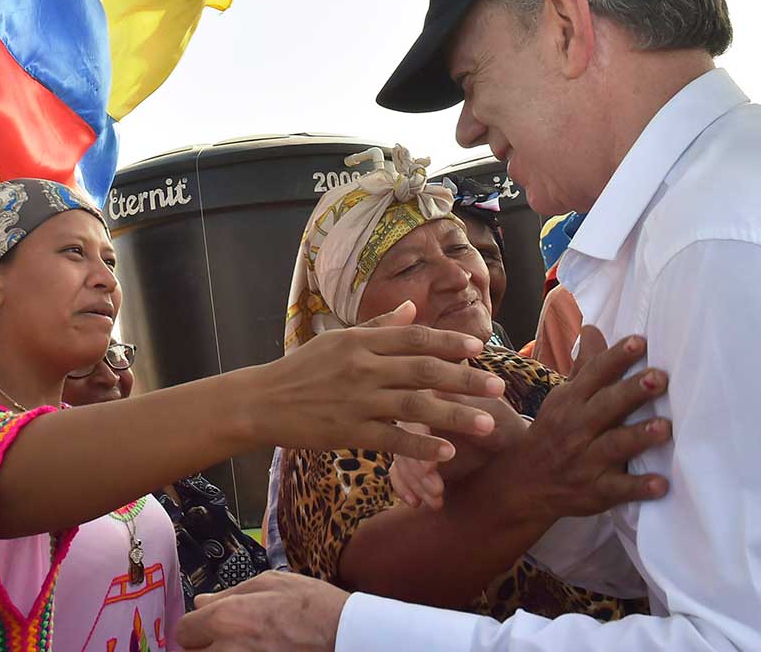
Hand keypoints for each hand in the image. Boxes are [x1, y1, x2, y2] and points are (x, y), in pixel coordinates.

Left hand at [177, 571, 347, 650]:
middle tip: (223, 639)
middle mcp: (229, 649)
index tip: (204, 628)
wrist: (346, 636)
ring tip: (242, 647)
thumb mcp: (271, 583)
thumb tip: (202, 602)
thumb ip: (230, 593)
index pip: (184, 631)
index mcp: (227, 618)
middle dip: (204, 647)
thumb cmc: (313, 607)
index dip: (195, 628)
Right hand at [249, 301, 506, 461]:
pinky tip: (446, 452)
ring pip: (415, 406)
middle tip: (498, 387)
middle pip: (423, 370)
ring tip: (486, 423)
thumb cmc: (301, 369)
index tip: (479, 349)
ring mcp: (356, 401)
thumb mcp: (336, 340)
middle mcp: (362, 367)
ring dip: (454, 415)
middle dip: (465, 379)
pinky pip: (392, 439)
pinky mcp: (348, 431)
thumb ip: (376, 326)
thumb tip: (412, 308)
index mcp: (359, 342)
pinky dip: (420, 446)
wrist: (262, 402)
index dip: (449, 343)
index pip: (414, 338)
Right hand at [389, 393, 525, 507]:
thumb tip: (467, 414)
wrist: (511, 446)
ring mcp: (414, 436)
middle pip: (404, 440)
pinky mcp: (413, 457)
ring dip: (416, 482)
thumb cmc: (505, 427)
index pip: (418, 414)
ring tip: (437, 500)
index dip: (421, 441)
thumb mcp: (496, 419)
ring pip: (401, 458)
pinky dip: (404, 487)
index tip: (431, 467)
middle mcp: (419, 413)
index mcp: (435, 394)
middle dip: (418, 470)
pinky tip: (416, 502)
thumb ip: (478, 417)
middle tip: (437, 490)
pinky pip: (398, 471)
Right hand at [492, 326, 670, 522]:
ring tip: (665, 428)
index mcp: (570, 401)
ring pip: (614, 446)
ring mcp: (586, 461)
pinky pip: (618, 489)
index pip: (594, 374)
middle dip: (632, 392)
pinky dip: (639, 487)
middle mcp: (577, 428)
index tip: (640, 341)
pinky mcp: (595, 491)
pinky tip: (662, 484)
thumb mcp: (563, 398)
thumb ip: (585, 367)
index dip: (616, 358)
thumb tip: (593, 328)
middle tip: (660, 378)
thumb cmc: (554, 433)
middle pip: (606, 406)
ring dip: (639, 436)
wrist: (524, 482)